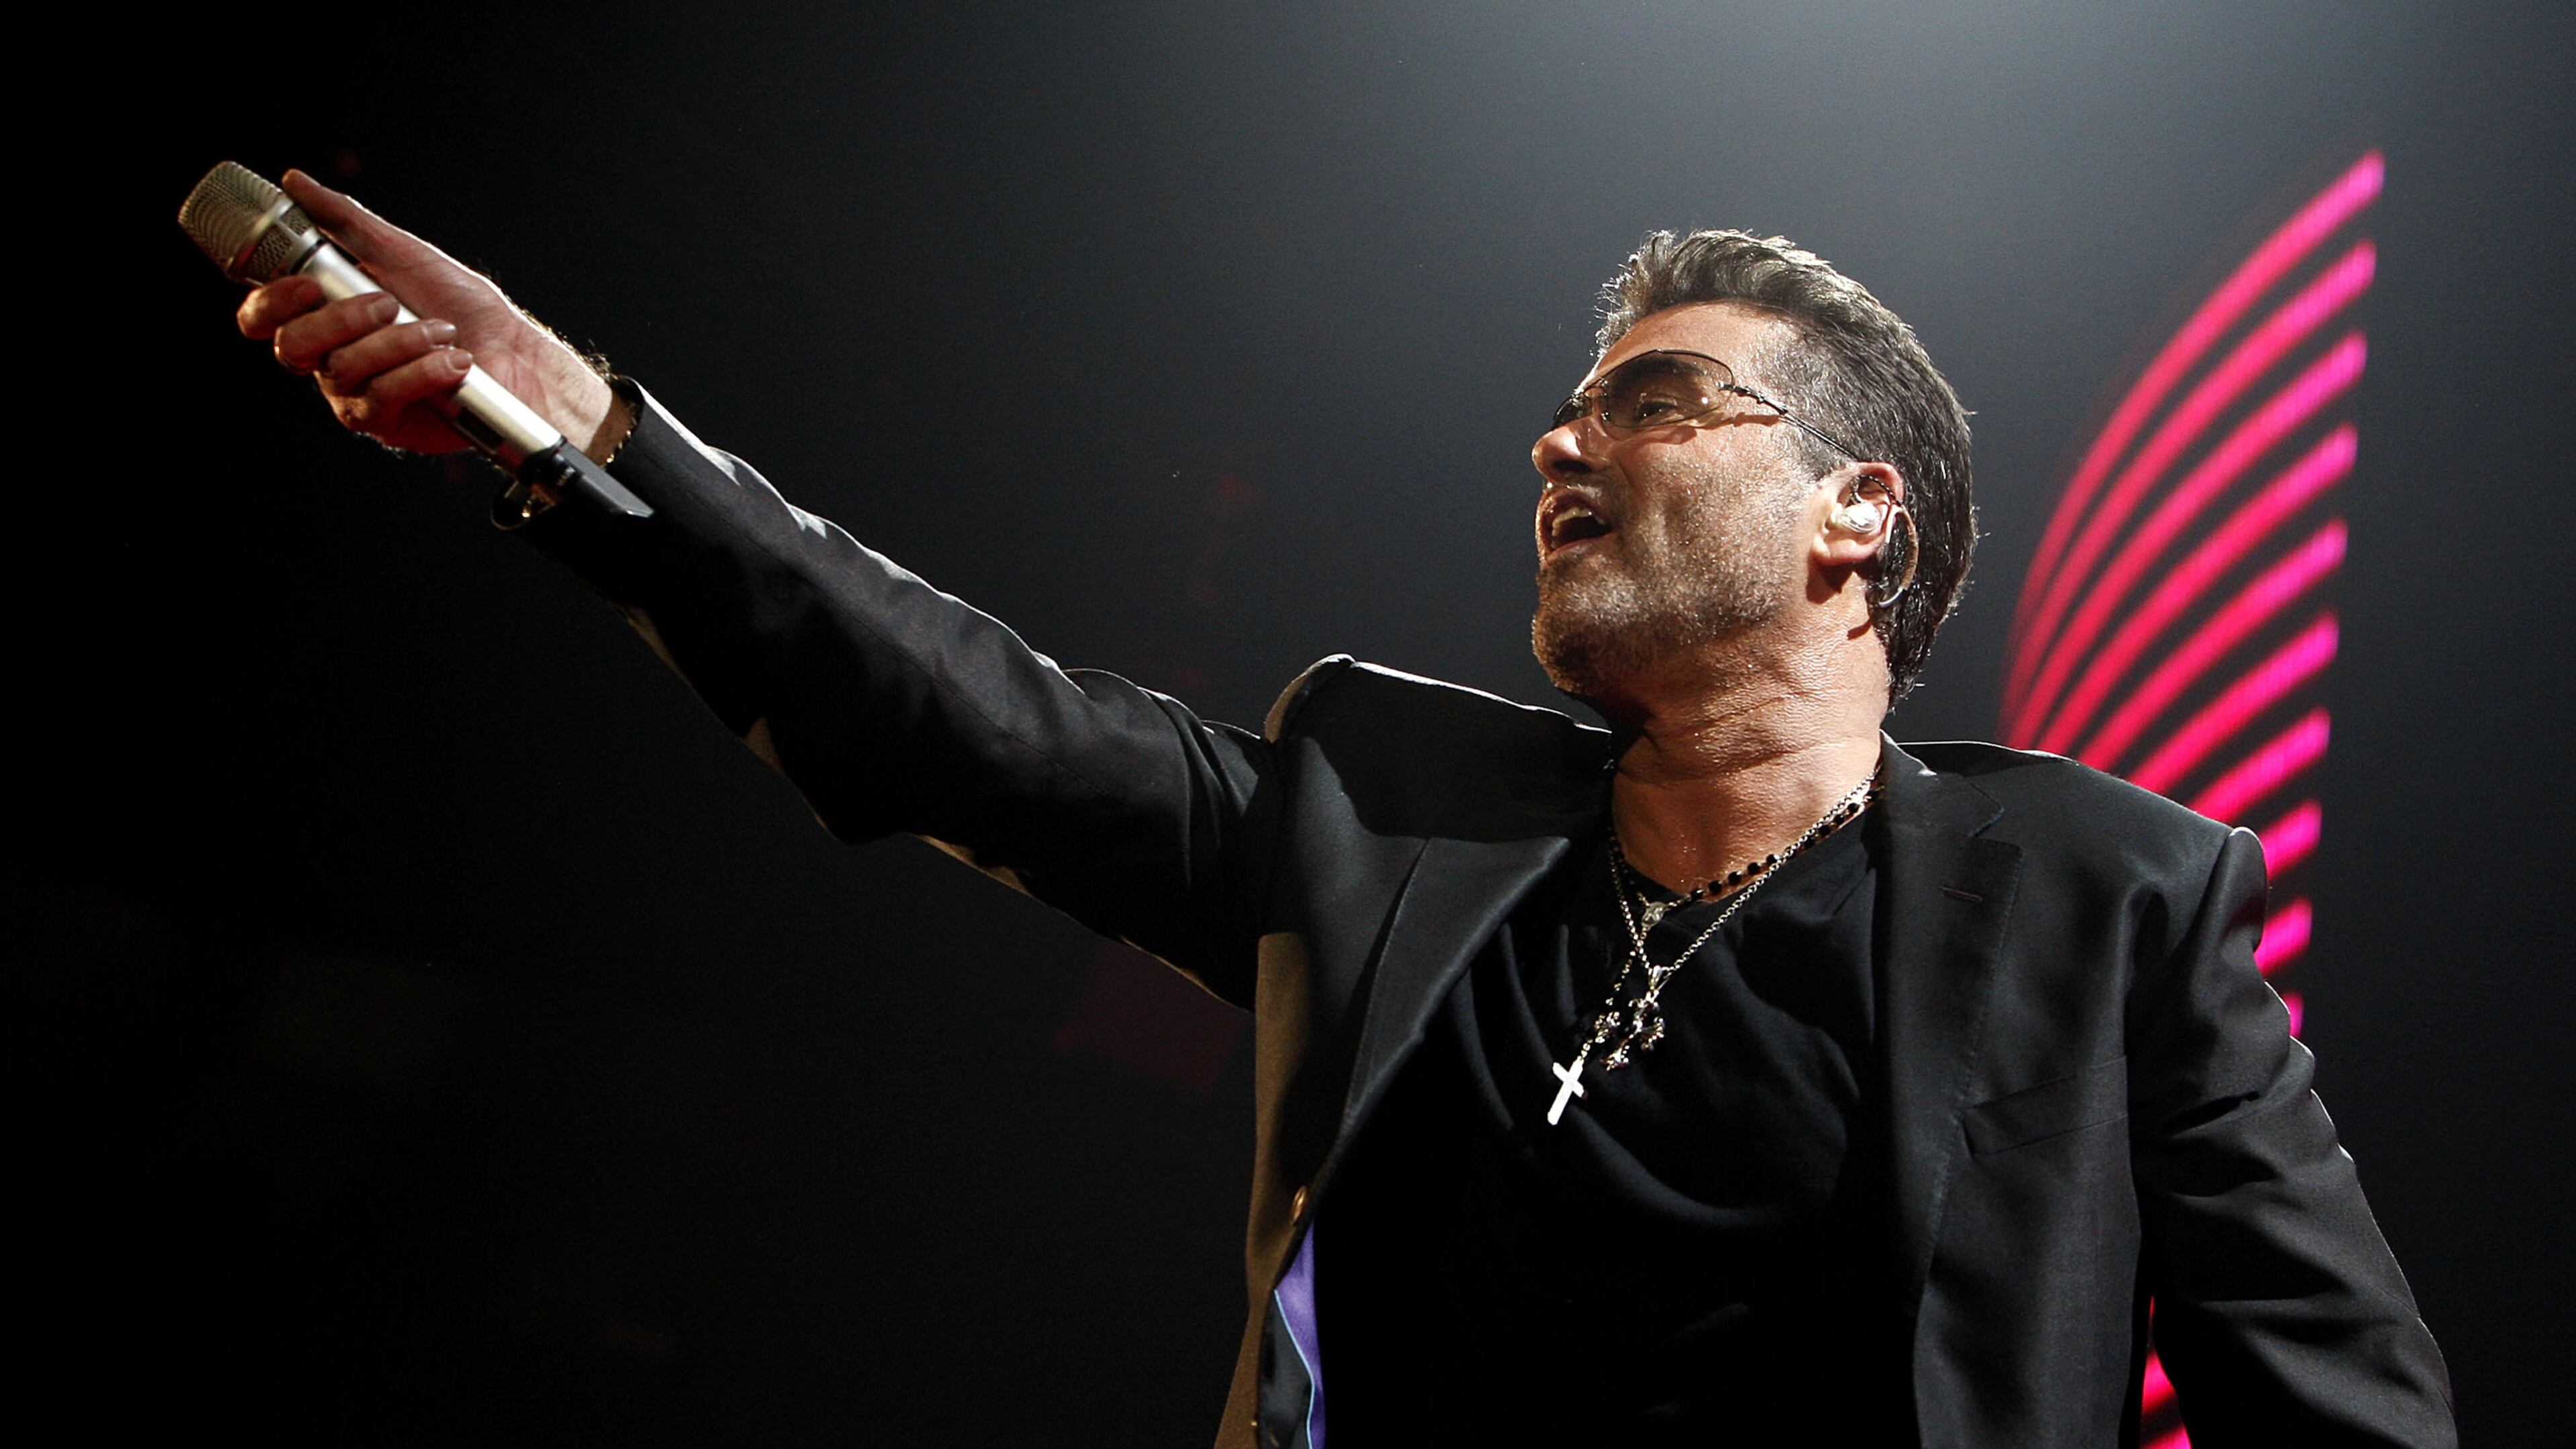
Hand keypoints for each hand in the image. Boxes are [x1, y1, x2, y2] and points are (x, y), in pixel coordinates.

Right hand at [233, 170, 622, 457]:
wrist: (514, 353)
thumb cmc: (460, 305)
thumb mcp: (402, 252)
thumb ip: (345, 221)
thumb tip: (293, 181)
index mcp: (323, 314)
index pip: (263, 316)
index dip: (271, 302)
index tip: (308, 285)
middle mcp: (329, 356)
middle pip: (292, 346)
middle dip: (343, 320)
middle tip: (389, 303)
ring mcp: (353, 393)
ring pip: (342, 369)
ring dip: (399, 342)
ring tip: (442, 330)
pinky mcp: (385, 421)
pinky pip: (381, 397)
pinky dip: (421, 372)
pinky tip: (453, 361)